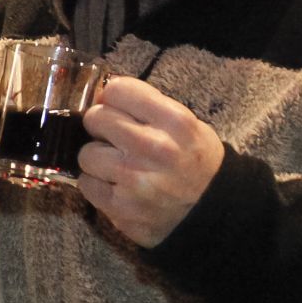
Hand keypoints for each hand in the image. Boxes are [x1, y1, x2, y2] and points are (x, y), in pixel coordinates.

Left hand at [76, 76, 225, 247]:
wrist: (215, 212)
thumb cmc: (195, 162)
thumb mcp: (187, 125)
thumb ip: (147, 108)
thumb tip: (101, 96)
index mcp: (174, 121)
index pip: (118, 89)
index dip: (110, 97)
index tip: (113, 107)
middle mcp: (154, 147)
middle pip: (96, 118)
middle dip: (101, 127)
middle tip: (113, 138)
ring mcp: (135, 179)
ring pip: (87, 153)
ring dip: (97, 159)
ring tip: (117, 165)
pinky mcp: (121, 207)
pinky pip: (86, 184)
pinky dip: (96, 184)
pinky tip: (115, 186)